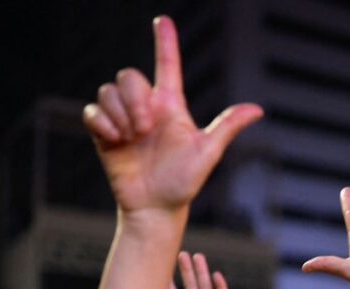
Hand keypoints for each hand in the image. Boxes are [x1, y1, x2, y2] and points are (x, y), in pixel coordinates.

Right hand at [82, 16, 262, 213]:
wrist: (156, 208)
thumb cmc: (183, 182)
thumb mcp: (207, 153)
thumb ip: (227, 127)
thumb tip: (258, 109)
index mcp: (171, 106)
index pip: (167, 65)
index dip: (165, 41)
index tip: (162, 20)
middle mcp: (145, 108)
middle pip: (129, 76)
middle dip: (134, 98)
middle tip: (145, 128)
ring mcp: (123, 120)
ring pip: (108, 91)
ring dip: (119, 114)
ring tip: (131, 138)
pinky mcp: (104, 134)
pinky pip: (91, 111)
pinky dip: (101, 122)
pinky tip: (115, 140)